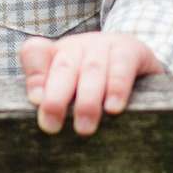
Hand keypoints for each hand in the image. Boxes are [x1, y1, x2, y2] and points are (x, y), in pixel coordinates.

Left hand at [20, 32, 161, 135]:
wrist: (138, 58)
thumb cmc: (98, 83)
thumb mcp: (73, 89)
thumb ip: (52, 99)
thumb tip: (41, 110)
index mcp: (57, 54)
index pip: (35, 52)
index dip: (34, 75)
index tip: (35, 101)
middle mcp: (78, 46)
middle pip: (63, 67)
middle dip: (56, 97)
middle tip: (51, 126)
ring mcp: (104, 44)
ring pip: (92, 69)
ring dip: (87, 100)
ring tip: (84, 128)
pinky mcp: (131, 49)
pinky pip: (122, 67)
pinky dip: (117, 87)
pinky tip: (113, 108)